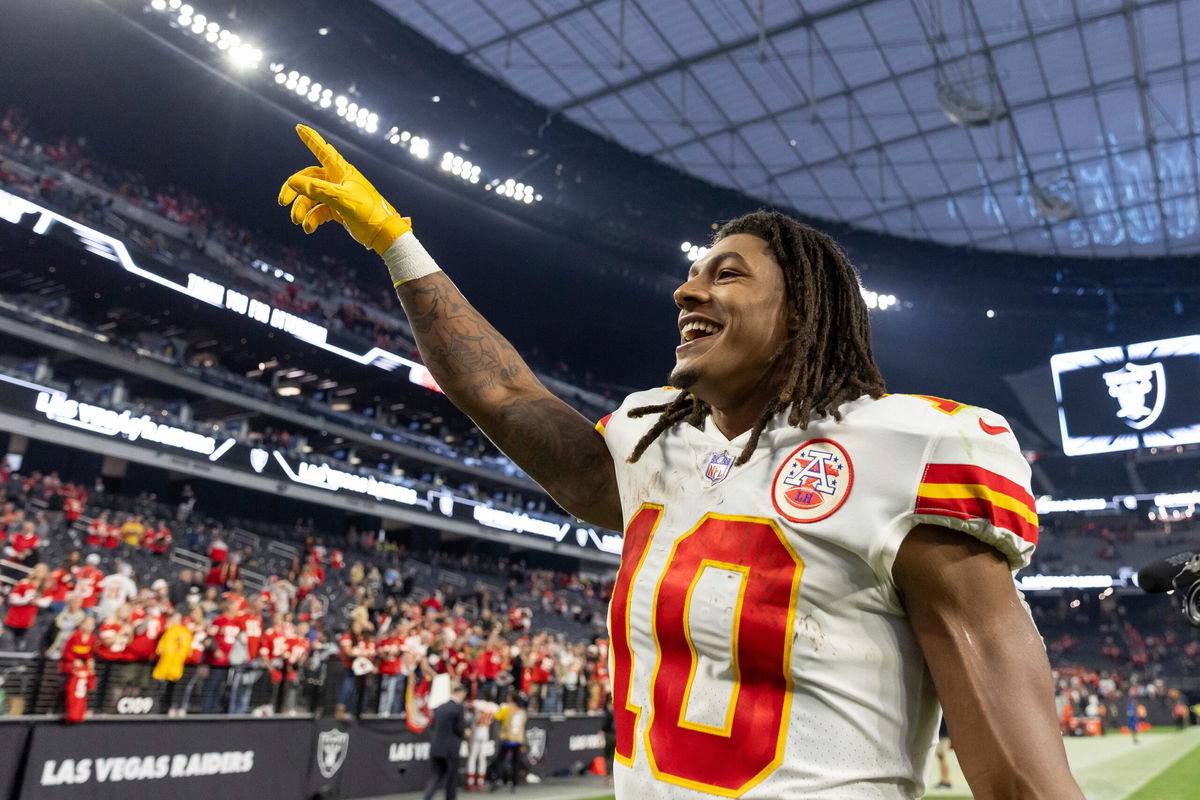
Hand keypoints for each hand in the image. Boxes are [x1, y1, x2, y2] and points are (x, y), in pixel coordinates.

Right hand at [278, 125, 411, 254]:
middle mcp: (338, 180)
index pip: (323, 150)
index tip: (299, 127)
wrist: (382, 233)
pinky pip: (318, 211)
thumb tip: (292, 181)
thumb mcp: (341, 199)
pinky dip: (311, 218)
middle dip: (294, 189)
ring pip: (311, 197)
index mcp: (342, 171)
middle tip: (282, 202)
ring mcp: (337, 195)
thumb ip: (317, 189)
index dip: (311, 139)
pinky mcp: (337, 210)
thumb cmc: (367, 212)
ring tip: (297, 221)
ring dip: (301, 208)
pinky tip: (308, 228)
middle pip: (309, 178)